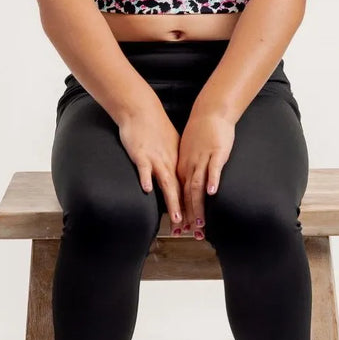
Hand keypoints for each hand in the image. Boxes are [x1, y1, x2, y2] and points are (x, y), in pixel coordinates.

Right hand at [118, 100, 185, 227]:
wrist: (142, 110)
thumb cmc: (154, 129)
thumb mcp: (169, 147)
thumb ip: (173, 163)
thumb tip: (178, 179)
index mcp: (176, 162)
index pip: (186, 189)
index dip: (192, 207)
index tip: (197, 224)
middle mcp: (169, 163)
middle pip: (179, 191)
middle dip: (186, 211)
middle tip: (192, 229)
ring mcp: (155, 159)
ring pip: (166, 183)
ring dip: (172, 201)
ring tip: (176, 217)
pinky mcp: (141, 154)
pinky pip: (144, 168)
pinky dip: (146, 178)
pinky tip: (147, 190)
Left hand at [176, 108, 234, 238]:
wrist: (210, 113)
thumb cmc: (202, 135)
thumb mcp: (190, 156)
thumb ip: (190, 172)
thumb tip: (191, 190)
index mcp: (183, 169)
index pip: (180, 196)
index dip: (181, 214)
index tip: (180, 231)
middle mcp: (190, 167)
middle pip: (187, 196)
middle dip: (189, 217)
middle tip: (190, 235)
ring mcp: (203, 160)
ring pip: (197, 186)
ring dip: (198, 206)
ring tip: (201, 223)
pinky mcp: (216, 153)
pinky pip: (213, 168)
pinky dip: (212, 181)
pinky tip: (213, 193)